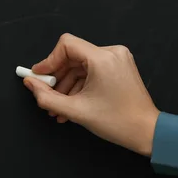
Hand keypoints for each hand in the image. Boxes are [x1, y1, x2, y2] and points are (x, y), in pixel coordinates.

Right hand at [23, 33, 159, 155]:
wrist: (147, 132)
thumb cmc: (116, 122)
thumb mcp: (75, 111)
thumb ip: (46, 97)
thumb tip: (29, 83)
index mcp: (102, 59)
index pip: (66, 45)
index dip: (49, 60)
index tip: (39, 77)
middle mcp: (111, 53)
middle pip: (72, 55)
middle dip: (57, 77)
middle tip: (46, 95)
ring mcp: (117, 59)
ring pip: (81, 65)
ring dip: (66, 84)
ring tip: (58, 107)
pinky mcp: (119, 67)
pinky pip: (91, 71)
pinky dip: (79, 85)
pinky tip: (71, 105)